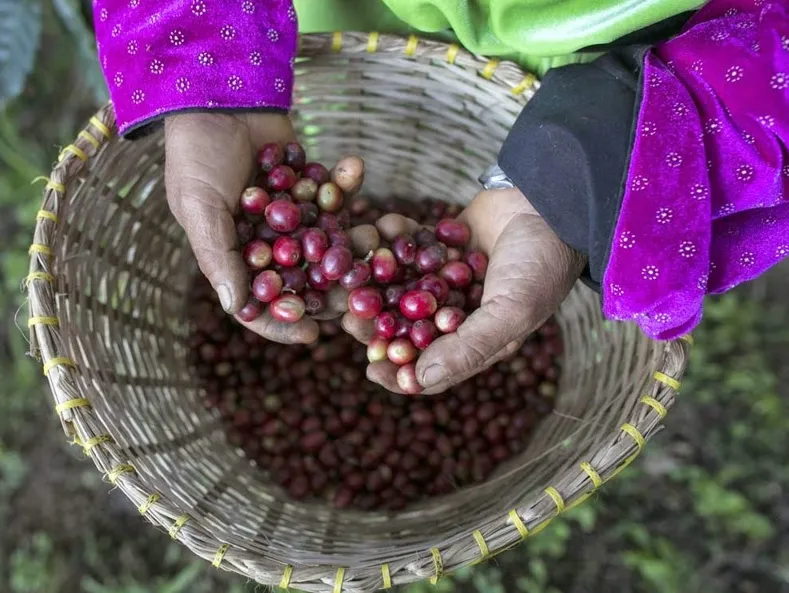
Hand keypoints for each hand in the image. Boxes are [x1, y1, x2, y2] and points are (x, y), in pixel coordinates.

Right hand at [164, 112, 362, 343]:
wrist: (214, 93)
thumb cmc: (196, 154)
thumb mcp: (199, 206)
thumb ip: (219, 257)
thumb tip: (235, 308)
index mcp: (237, 257)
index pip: (261, 303)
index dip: (284, 322)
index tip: (313, 335)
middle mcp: (268, 243)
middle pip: (305, 280)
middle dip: (333, 288)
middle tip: (362, 295)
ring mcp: (294, 217)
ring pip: (330, 241)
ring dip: (353, 239)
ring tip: (374, 234)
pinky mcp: (313, 187)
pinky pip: (335, 194)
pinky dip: (346, 182)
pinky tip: (355, 166)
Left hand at [344, 188, 585, 393]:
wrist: (554, 202)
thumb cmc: (540, 264)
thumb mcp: (511, 313)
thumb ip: (467, 348)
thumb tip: (419, 382)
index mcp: (477, 339)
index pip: (432, 367)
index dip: (400, 373)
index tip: (371, 369)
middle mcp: (458, 312)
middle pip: (407, 328)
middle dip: (377, 325)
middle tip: (349, 318)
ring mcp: (447, 278)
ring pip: (401, 288)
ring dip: (376, 281)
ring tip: (351, 275)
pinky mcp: (441, 244)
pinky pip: (409, 247)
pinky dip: (394, 238)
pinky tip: (378, 229)